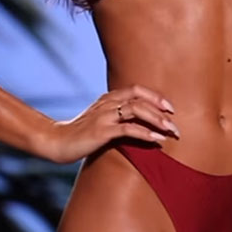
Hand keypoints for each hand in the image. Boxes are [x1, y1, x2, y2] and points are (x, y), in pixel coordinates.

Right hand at [44, 84, 179, 163]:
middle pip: (140, 98)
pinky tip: (156, 140)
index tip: (169, 108)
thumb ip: (114, 117)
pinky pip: (128, 129)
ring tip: (170, 131)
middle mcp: (106, 103)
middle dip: (161, 110)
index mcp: (107, 98)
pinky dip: (145, 134)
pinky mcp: (101, 132)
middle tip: (175, 123)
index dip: (155, 96)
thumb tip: (137, 123)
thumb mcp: (98, 120)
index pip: (136, 89)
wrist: (55, 142)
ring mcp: (104, 116)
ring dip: (157, 120)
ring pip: (137, 110)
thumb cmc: (78, 134)